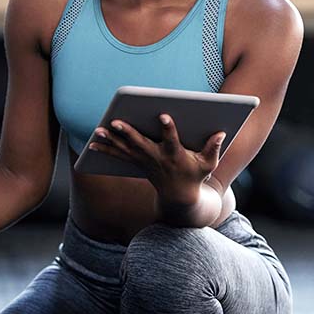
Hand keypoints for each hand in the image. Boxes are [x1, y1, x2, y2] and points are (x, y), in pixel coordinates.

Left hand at [88, 114, 224, 203]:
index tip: (163, 115)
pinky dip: (106, 150)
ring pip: (125, 150)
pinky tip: (92, 143)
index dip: (168, 128)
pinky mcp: (137, 164)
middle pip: (140, 144)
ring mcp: (145, 162)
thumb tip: (221, 132)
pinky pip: (119, 156)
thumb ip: (213, 149)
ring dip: (111, 141)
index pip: (171, 140)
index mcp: (175, 156)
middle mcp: (157, 158)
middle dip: (128, 133)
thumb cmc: (195, 176)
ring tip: (98, 130)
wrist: (179, 197)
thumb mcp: (208, 165)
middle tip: (116, 122)